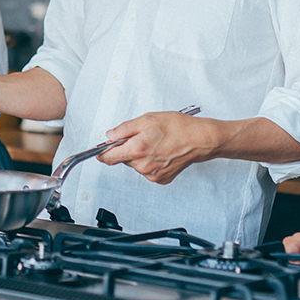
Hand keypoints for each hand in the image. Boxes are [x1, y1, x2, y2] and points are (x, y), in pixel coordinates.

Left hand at [98, 111, 214, 184]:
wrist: (200, 140)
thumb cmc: (177, 127)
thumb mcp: (146, 120)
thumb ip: (124, 129)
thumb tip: (109, 135)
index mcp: (137, 150)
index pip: (109, 157)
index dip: (102, 152)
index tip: (99, 151)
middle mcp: (143, 166)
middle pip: (123, 159)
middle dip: (127, 148)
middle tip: (141, 137)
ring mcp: (153, 175)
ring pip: (136, 164)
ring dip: (140, 155)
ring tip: (155, 143)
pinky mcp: (161, 179)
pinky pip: (147, 170)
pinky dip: (150, 162)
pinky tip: (161, 152)